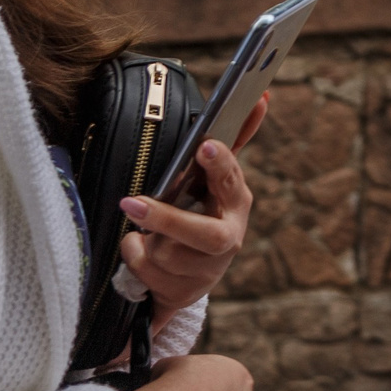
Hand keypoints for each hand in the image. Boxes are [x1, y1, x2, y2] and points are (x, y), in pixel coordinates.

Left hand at [118, 97, 266, 322]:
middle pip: (204, 234)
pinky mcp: (184, 293)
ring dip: (144, 241)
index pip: (231, 181)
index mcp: (236, 203)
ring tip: (140, 232)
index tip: (203, 145)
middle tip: (130, 203)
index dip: (220, 165)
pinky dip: (134, 258)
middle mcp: (229, 238)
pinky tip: (140, 252)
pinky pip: (146, 272)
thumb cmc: (201, 214)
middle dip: (167, 220)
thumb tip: (260, 97)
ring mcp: (207, 270)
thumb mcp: (215, 182)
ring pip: (165, 255)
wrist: (189, 276)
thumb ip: (234, 141)